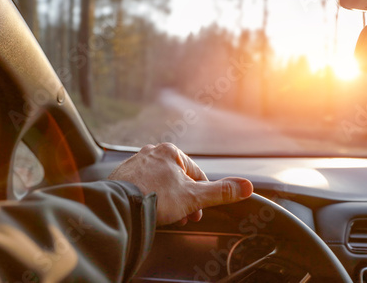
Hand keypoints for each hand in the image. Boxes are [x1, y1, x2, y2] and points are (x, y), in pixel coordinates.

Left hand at [108, 143, 252, 225]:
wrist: (119, 206)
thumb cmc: (155, 198)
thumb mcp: (194, 196)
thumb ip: (221, 192)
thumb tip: (246, 186)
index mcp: (170, 151)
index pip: (196, 174)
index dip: (201, 195)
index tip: (198, 210)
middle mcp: (151, 152)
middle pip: (177, 179)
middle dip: (184, 199)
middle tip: (183, 216)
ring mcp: (135, 163)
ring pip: (160, 182)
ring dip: (168, 199)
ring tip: (167, 215)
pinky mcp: (121, 175)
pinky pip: (143, 185)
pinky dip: (150, 197)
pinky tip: (149, 208)